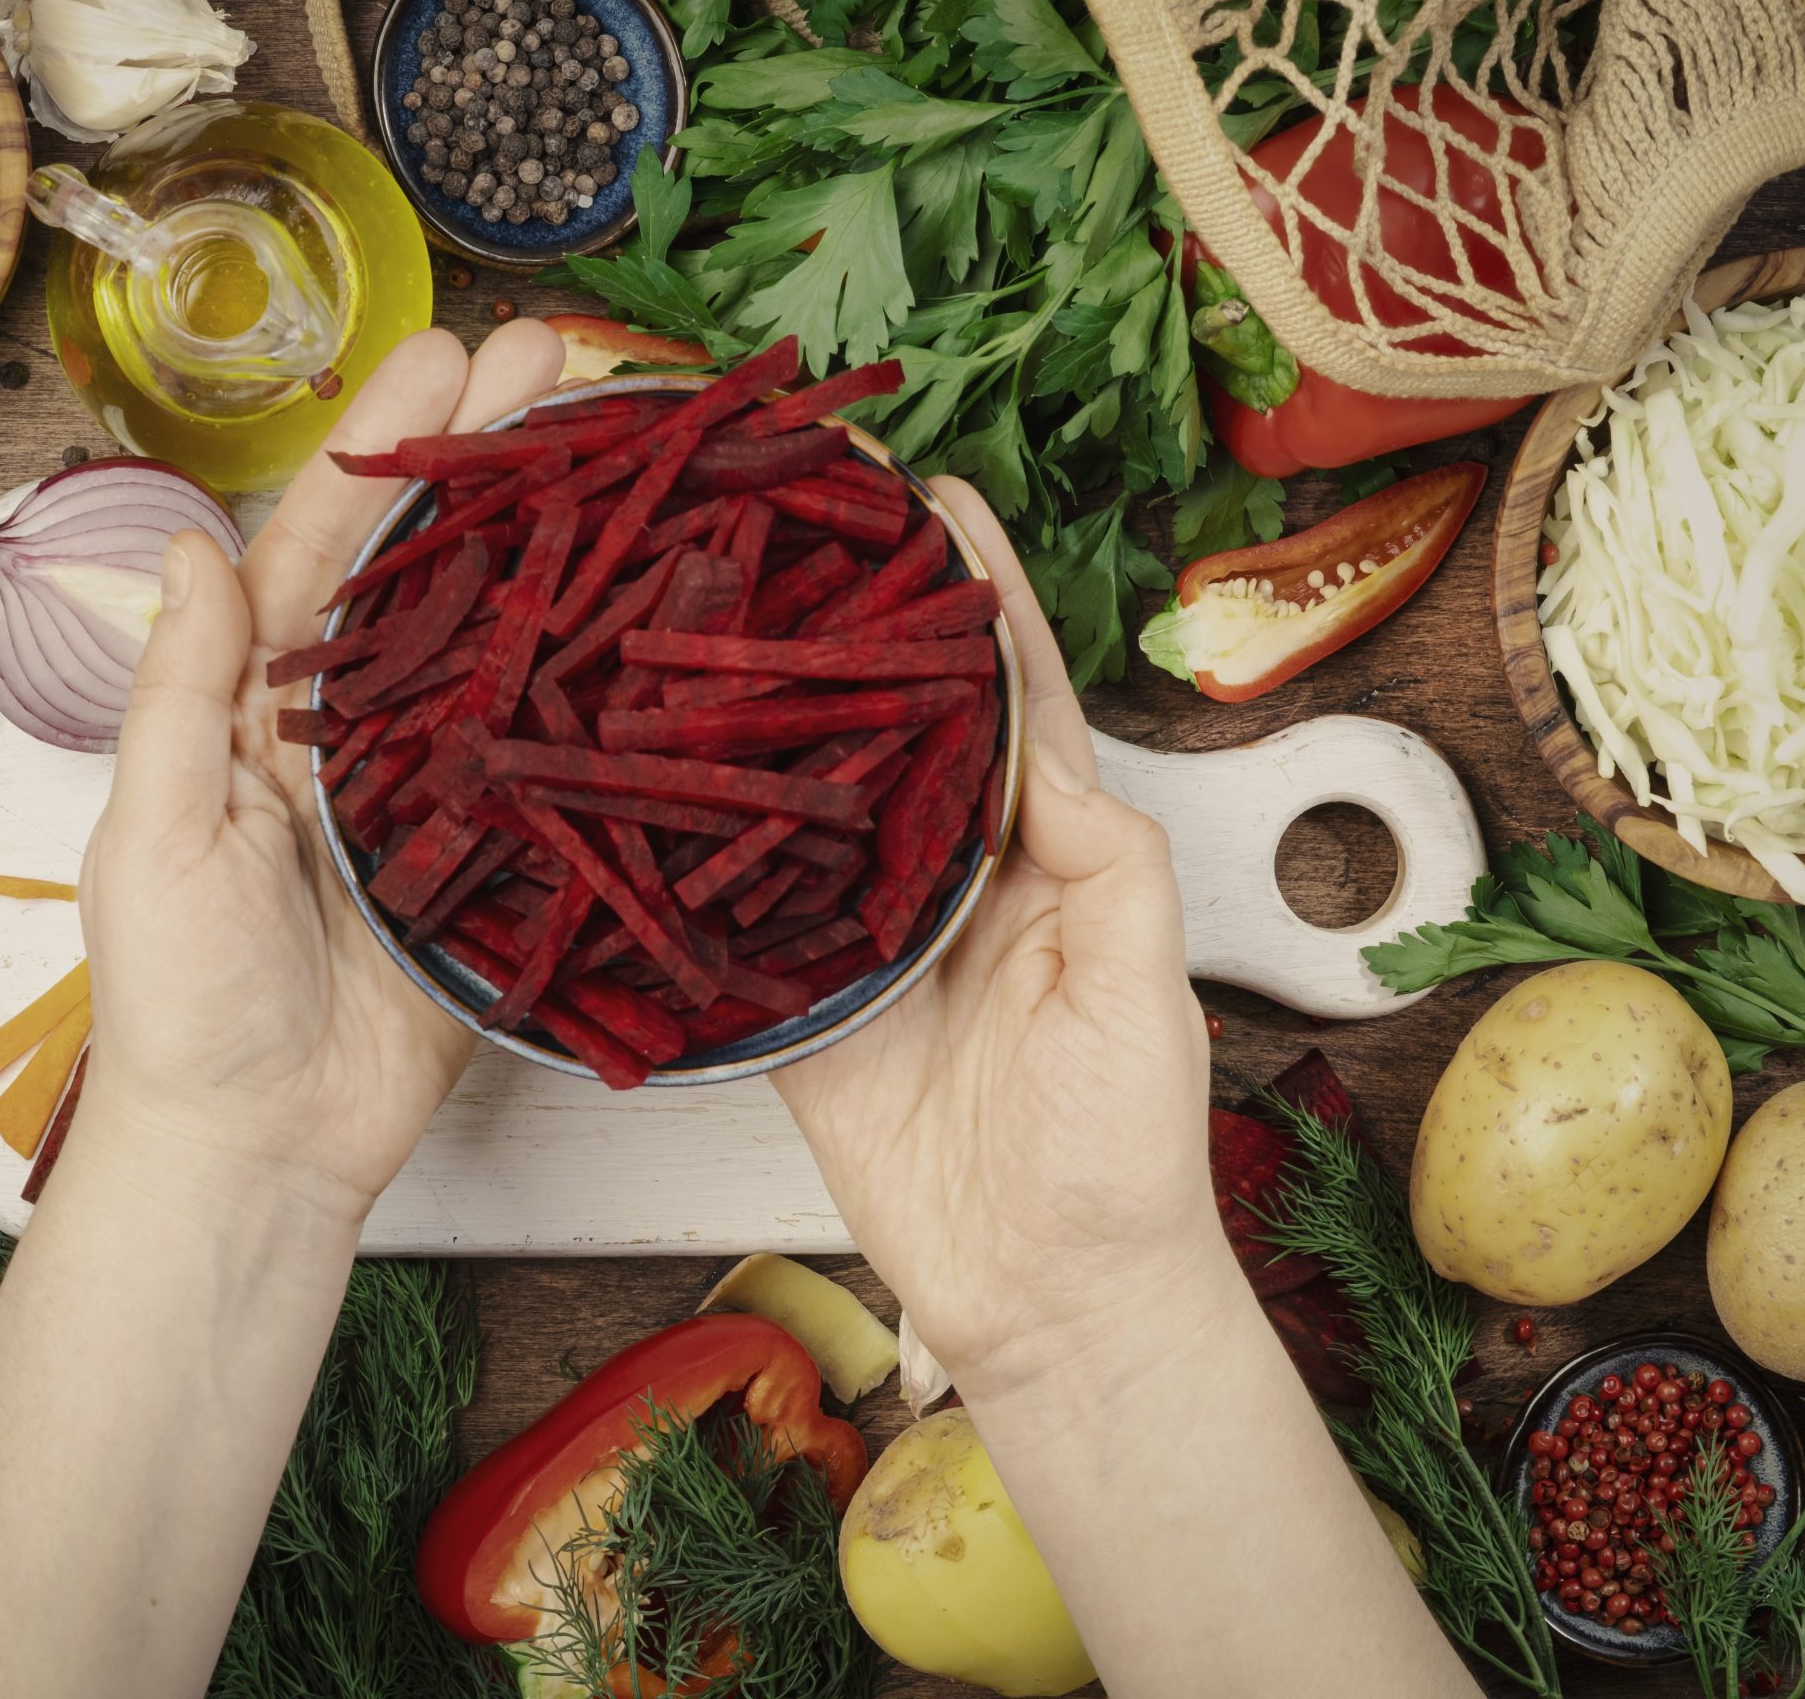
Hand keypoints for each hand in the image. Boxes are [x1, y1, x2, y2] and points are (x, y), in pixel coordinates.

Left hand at [75, 321, 567, 1211]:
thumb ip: (182, 696)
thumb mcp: (153, 836)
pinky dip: (605, 690)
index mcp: (260, 706)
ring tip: (630, 449)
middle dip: (495, 462)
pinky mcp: (503, 862)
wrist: (257, 1151)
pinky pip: (559, 762)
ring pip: (510, 647)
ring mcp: (438, 791)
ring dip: (562, 547)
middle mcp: (357, 729)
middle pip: (437, 573)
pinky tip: (661, 613)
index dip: (389, 450)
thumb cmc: (180, 1004)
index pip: (326, 549)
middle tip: (570, 362)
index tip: (446, 351)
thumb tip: (189, 546)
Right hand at [770, 477, 1216, 1391]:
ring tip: (710, 621)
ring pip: (809, 807)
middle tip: (792, 532)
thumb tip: (1042, 748)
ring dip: (768, 724)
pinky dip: (707, 858)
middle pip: (894, 732)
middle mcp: (953, 883)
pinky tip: (660, 784)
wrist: (1049, 1302)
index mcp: (1051, 860)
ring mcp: (870, 944)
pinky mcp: (804, 1013)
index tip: (934, 502)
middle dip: (852, 634)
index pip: (1014, 703)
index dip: (977, 603)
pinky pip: (746, 921)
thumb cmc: (1124, 1157)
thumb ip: (1106, 865)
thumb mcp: (1143, 995)